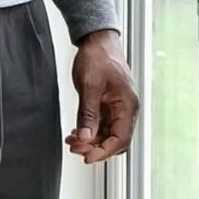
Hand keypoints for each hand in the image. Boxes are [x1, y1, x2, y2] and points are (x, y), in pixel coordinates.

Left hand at [65, 30, 138, 163]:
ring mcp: (117, 108)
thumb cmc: (98, 58)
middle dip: (95, 148)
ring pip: (106, 134)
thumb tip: (84, 137)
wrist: (97, 40)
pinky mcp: (107, 105)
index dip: (103, 151)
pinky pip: (101, 125)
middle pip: (115, 140)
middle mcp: (125, 110)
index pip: (120, 139)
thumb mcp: (89, 86)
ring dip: (90, 141)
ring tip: (71, 141)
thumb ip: (88, 113)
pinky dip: (88, 131)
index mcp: (127, 106)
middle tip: (74, 148)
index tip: (87, 157)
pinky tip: (75, 133)